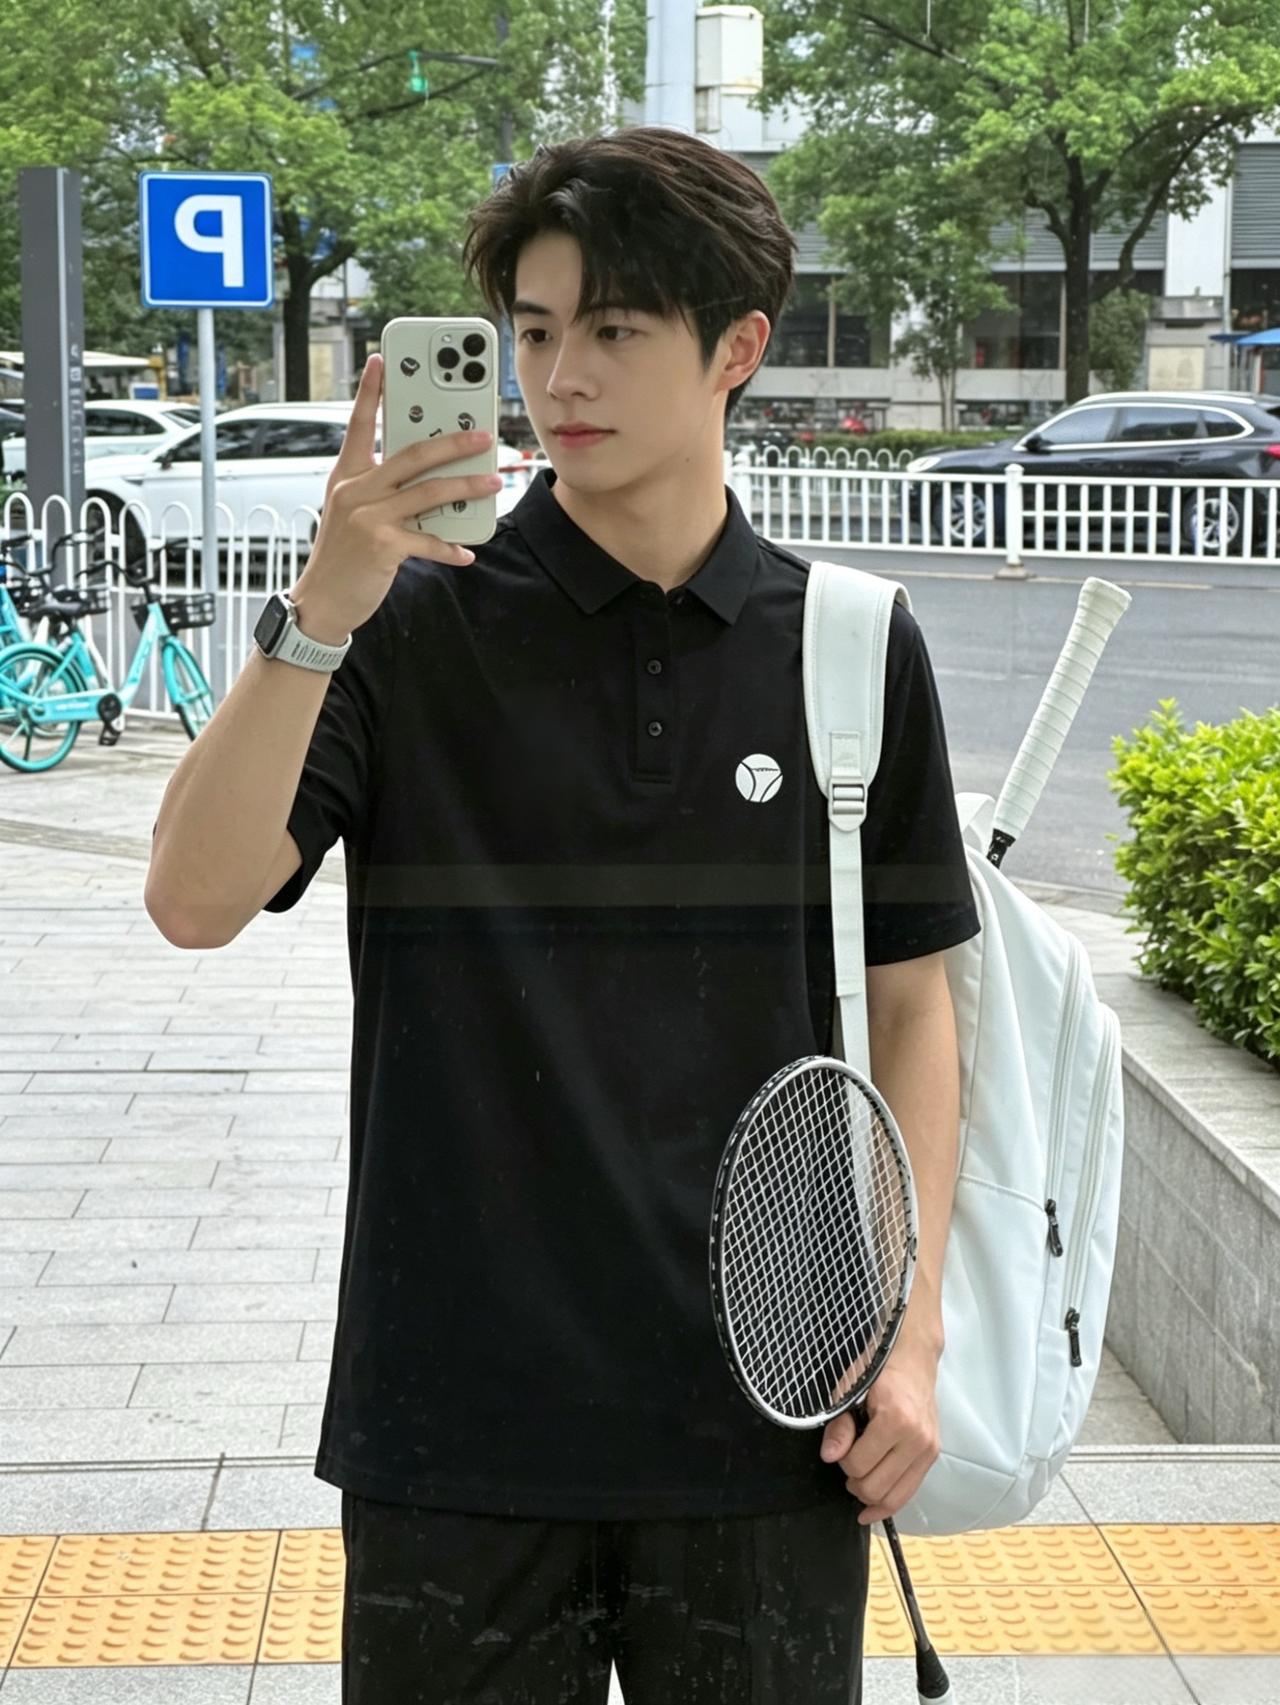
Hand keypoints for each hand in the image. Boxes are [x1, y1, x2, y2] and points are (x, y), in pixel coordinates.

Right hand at [292, 353, 502, 640]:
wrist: (322, 600)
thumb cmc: (342, 555)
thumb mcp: (353, 511)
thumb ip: (384, 489)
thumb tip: (431, 479)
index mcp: (347, 474)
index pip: (359, 424)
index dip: (371, 392)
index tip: (383, 361)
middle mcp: (356, 489)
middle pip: (412, 455)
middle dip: (453, 442)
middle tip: (483, 434)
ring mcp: (368, 517)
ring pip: (428, 493)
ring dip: (466, 488)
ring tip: (492, 482)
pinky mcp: (382, 546)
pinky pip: (428, 541)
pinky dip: (450, 547)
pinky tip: (468, 550)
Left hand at [818, 1341, 941, 1525]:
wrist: (913, 1358)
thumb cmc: (879, 1368)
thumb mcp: (849, 1388)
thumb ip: (839, 1424)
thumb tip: (830, 1456)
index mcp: (896, 1419)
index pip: (858, 1465)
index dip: (841, 1460)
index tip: (841, 1444)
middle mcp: (917, 1439)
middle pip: (876, 1487)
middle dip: (853, 1482)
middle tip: (847, 1462)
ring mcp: (928, 1450)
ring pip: (894, 1498)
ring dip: (870, 1496)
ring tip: (857, 1482)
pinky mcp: (933, 1456)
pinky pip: (909, 1492)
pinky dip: (889, 1502)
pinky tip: (873, 1506)